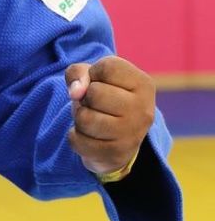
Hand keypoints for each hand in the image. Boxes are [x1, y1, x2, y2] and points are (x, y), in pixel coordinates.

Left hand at [65, 55, 154, 176]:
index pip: (107, 67)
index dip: (94, 73)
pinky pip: (76, 139)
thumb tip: (75, 92)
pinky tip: (91, 137)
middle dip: (86, 98)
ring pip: (84, 117)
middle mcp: (144, 109)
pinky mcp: (116, 153)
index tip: (102, 83)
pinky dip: (76, 137)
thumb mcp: (93, 78)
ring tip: (93, 120)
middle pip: (94, 93)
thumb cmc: (104, 99)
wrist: (117, 141)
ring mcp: (132, 133)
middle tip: (96, 106)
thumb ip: (78, 72)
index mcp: (144, 84)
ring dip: (80, 117)